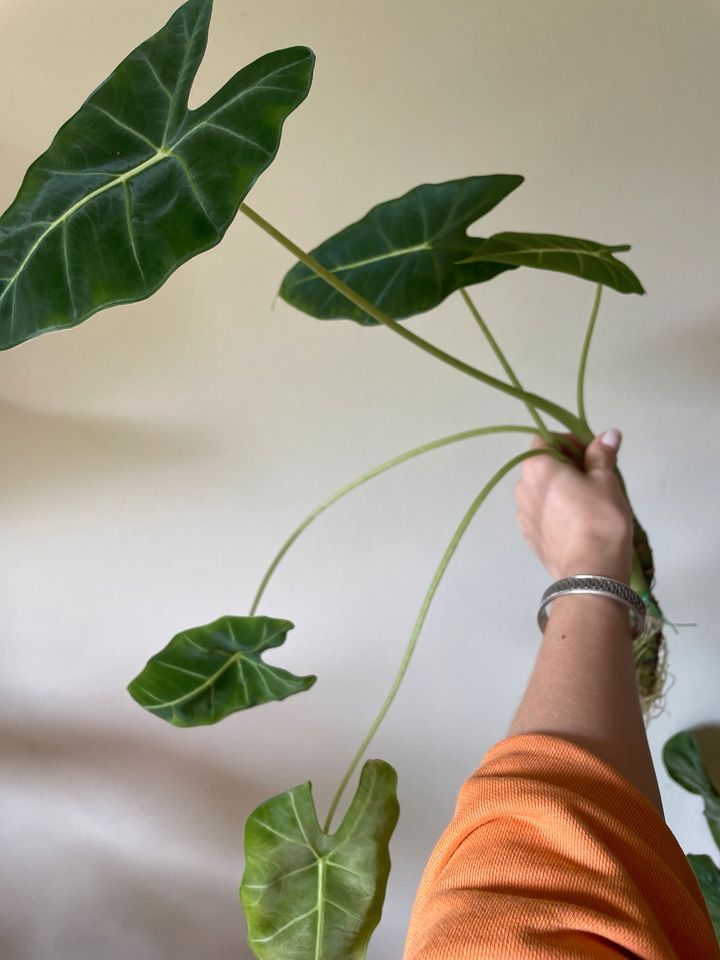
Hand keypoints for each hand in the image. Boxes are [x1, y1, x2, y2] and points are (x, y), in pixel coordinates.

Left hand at [514, 429, 633, 583]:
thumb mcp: (606, 481)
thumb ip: (601, 454)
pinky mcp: (529, 537)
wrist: (590, 572)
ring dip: (560, 490)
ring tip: (588, 503)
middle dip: (567, 466)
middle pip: (542, 466)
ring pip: (541, 492)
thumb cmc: (599, 519)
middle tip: (596, 477)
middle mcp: (522, 488)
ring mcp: (523, 515)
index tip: (591, 454)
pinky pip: (541, 514)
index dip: (569, 442)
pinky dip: (556, 511)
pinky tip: (577, 523)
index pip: (545, 440)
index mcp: (537, 468)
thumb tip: (609, 434)